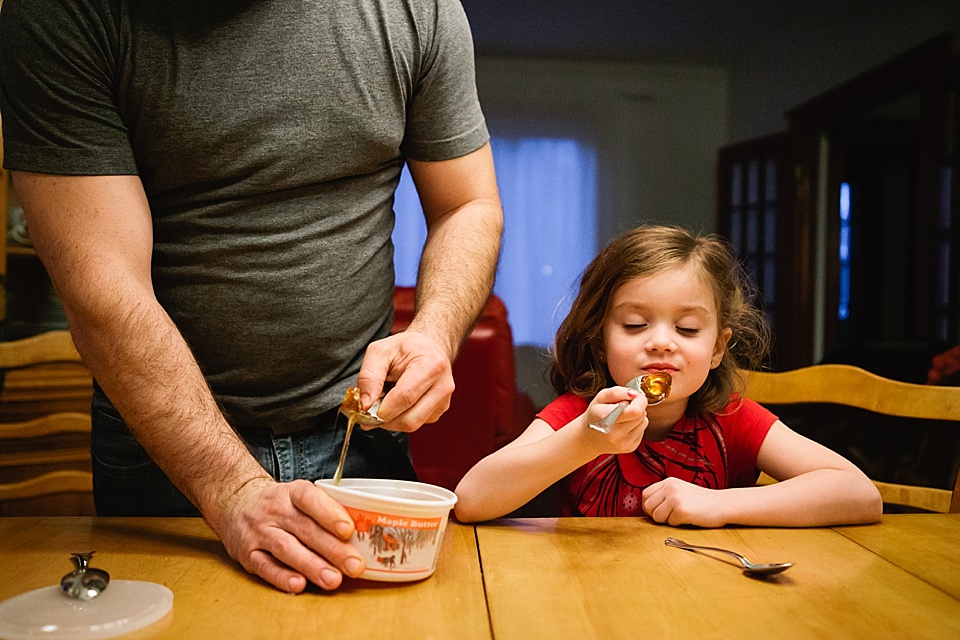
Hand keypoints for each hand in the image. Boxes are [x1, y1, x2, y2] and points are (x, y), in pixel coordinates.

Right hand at [210, 478, 365, 592]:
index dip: (330, 514)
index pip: (311, 499)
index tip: (349, 529)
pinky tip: (299, 585)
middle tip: (355, 565)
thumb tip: (362, 535)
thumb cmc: (280, 504)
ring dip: (312, 566)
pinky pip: (265, 567)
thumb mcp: (299, 496)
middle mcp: (275, 511)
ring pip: (287, 549)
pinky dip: (282, 577)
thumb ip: (325, 511)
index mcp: (292, 493)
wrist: (235, 502)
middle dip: (333, 549)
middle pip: (306, 530)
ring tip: (333, 580)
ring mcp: (260, 532)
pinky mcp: (247, 554)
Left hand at [355, 330, 454, 431]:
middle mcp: (442, 385)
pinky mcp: (440, 410)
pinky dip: (402, 418)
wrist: (428, 347)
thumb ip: (368, 376)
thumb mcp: (380, 351)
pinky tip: (398, 404)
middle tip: (371, 410)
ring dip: (392, 420)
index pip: (405, 397)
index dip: (382, 410)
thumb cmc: (406, 348)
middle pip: (410, 419)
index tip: (365, 411)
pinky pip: (417, 423)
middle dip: (385, 419)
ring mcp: (444, 400)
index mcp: (431, 365)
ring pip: (413, 425)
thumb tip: (366, 404)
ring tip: (386, 402)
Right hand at [583, 386, 647, 453]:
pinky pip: (642, 430)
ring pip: (644, 422)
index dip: (639, 400)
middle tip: (626, 405)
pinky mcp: (630, 447)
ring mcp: (623, 442)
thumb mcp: (600, 397)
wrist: (589, 438)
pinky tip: (625, 425)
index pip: (635, 410)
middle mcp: (614, 433)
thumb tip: (634, 394)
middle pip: (641, 414)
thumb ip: (617, 392)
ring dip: (637, 416)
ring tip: (624, 416)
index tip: (634, 396)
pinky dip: (636, 425)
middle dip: (637, 406)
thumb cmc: (595, 415)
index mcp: (605, 417)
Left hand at [641, 477, 725, 527]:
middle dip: (655, 515)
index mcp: (668, 482)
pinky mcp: (681, 510)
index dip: (649, 506)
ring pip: (656, 516)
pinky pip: (670, 523)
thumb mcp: (681, 490)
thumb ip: (665, 494)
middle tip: (669, 517)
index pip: (645, 494)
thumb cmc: (702, 501)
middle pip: (648, 506)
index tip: (657, 512)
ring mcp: (675, 498)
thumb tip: (646, 507)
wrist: (722, 504)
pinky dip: (678, 524)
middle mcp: (670, 487)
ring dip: (666, 521)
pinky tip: (689, 518)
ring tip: (680, 516)